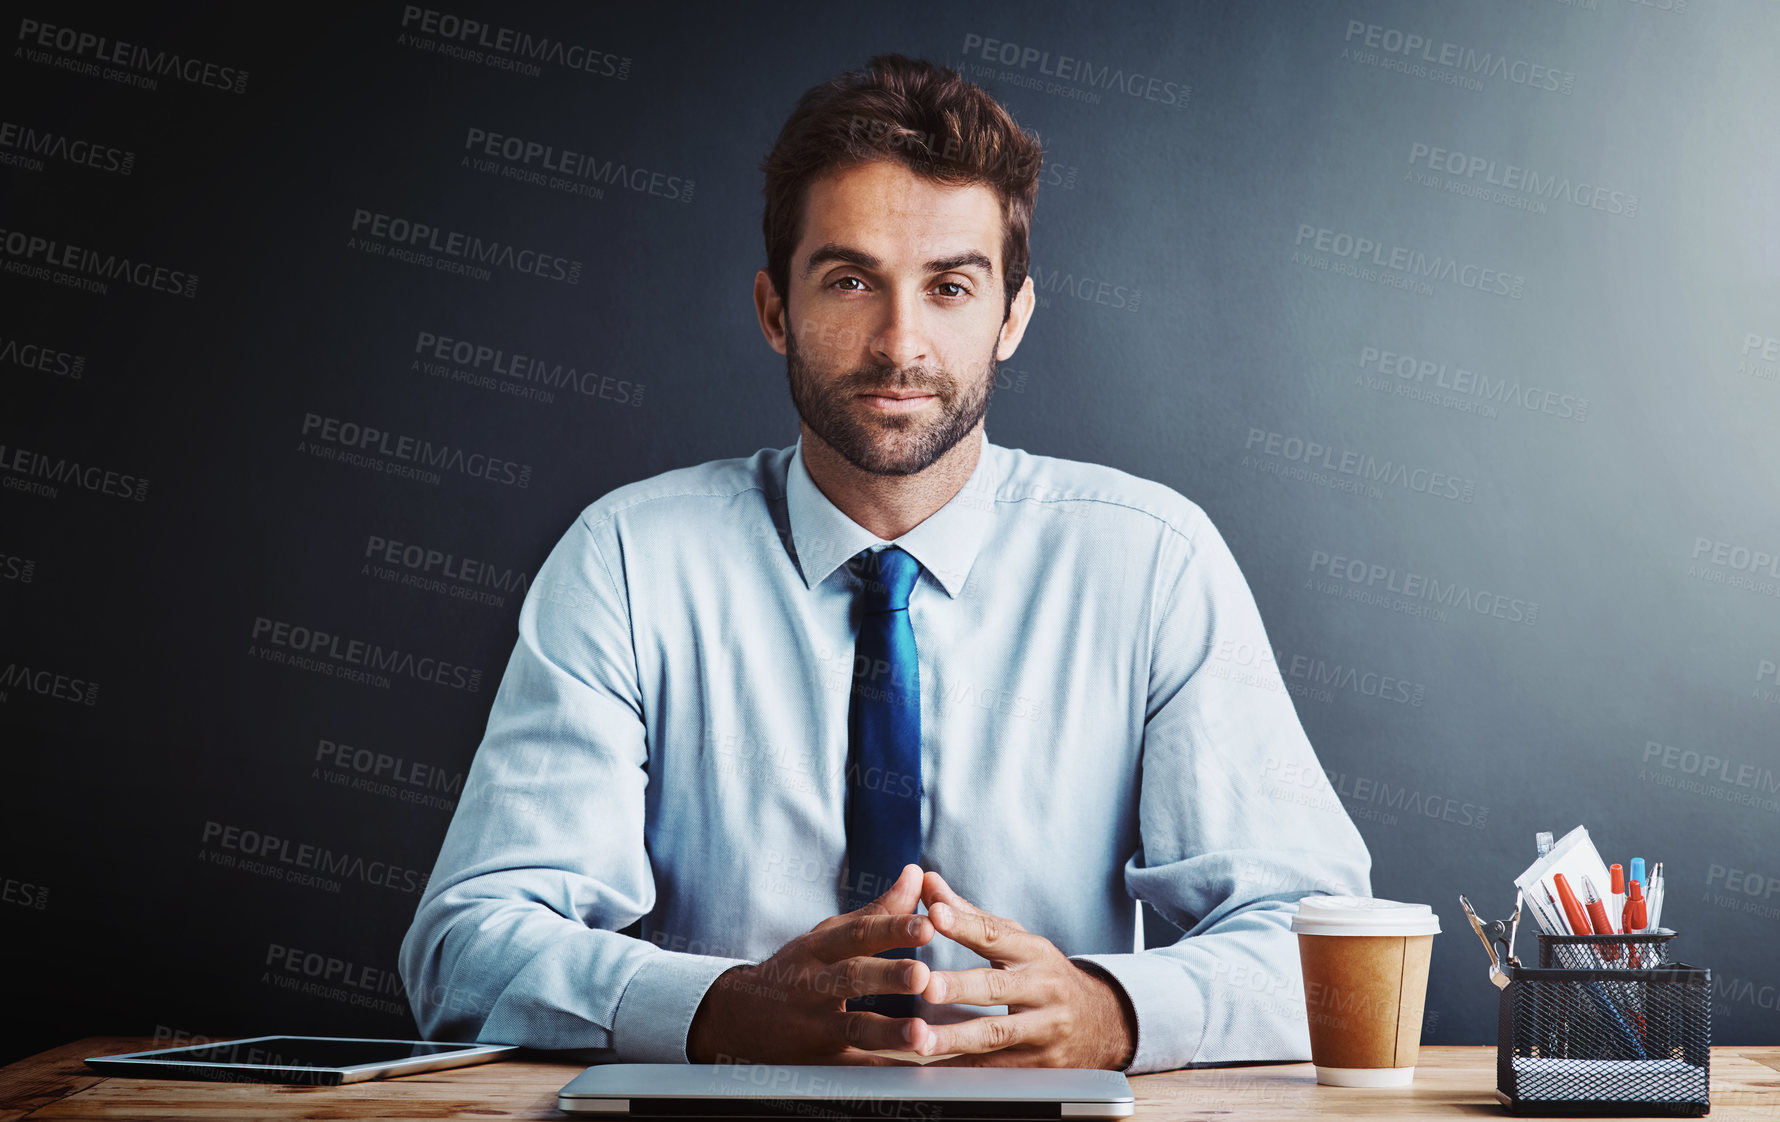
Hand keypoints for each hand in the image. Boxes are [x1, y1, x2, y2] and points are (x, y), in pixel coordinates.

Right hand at [687, 864, 933, 1063]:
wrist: (739, 1017)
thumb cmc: (798, 969)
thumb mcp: (828, 935)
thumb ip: (878, 910)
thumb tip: (917, 874)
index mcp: (820, 948)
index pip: (858, 933)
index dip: (892, 928)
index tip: (927, 924)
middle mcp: (814, 983)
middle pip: (852, 976)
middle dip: (888, 976)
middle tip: (924, 975)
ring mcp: (813, 1024)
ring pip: (852, 1027)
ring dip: (888, 1031)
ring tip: (920, 1034)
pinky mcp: (817, 1060)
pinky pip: (851, 1069)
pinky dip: (879, 1072)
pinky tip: (908, 1073)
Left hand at [910, 872, 1135, 1068]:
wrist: (1101, 1022)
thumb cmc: (1044, 974)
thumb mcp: (1017, 941)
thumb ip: (968, 916)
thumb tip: (927, 882)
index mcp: (1032, 952)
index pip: (996, 934)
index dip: (964, 924)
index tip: (934, 914)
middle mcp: (1041, 988)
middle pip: (997, 987)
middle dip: (960, 986)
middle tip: (926, 985)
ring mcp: (1043, 1028)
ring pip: (997, 1034)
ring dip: (955, 1038)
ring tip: (919, 1039)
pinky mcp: (1040, 1063)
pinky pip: (997, 1069)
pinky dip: (965, 1070)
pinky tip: (936, 1071)